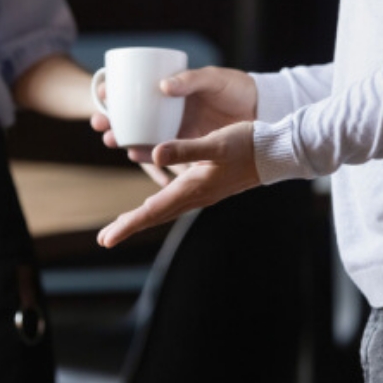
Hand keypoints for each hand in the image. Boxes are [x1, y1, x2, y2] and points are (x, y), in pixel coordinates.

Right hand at [91, 67, 256, 164]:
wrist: (260, 110)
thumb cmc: (236, 87)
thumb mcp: (213, 79)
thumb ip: (191, 80)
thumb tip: (163, 86)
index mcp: (169, 88)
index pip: (133, 89)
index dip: (114, 91)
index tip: (103, 93)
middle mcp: (166, 109)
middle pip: (129, 115)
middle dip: (110, 119)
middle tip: (99, 122)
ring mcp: (174, 128)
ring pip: (140, 134)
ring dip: (122, 138)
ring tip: (112, 140)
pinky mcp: (185, 146)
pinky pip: (160, 152)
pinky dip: (146, 154)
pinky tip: (136, 155)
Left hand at [97, 121, 259, 247]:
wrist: (277, 153)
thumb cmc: (248, 145)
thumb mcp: (215, 143)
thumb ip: (185, 149)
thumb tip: (156, 153)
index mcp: (192, 188)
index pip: (152, 211)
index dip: (128, 225)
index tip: (106, 239)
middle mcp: (195, 196)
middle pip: (155, 216)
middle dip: (129, 227)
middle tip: (105, 239)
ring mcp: (202, 193)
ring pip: (165, 210)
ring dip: (142, 217)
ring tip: (122, 225)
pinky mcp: (207, 186)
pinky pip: (175, 201)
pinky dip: (159, 206)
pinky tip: (155, 204)